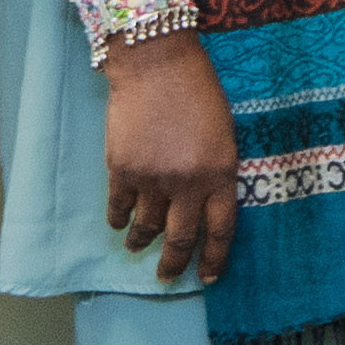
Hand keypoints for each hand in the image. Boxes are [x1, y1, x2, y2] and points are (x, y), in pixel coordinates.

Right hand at [103, 37, 239, 283]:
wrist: (157, 68)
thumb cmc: (200, 93)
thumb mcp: (225, 134)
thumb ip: (217, 171)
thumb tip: (206, 203)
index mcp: (221, 174)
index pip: (221, 229)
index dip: (214, 257)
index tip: (208, 276)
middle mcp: (187, 184)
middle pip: (181, 238)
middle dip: (175, 263)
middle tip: (168, 276)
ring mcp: (152, 179)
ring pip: (146, 226)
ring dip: (142, 240)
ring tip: (138, 246)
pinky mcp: (121, 171)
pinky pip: (119, 208)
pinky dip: (119, 219)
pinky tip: (120, 223)